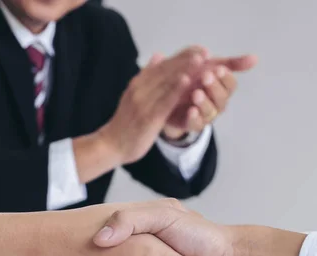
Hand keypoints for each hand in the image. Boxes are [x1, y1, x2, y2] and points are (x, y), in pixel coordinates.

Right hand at [97, 47, 207, 164]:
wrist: (111, 144)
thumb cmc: (126, 122)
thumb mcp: (134, 95)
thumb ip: (147, 76)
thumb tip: (159, 55)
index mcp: (138, 83)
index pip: (162, 65)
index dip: (181, 56)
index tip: (199, 50)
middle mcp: (139, 89)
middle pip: (165, 71)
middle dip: (185, 60)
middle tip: (204, 52)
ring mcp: (142, 102)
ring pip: (165, 83)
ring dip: (183, 70)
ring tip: (199, 61)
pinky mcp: (146, 117)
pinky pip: (163, 101)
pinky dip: (175, 90)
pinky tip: (187, 82)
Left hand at [162, 54, 257, 139]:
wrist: (168, 95)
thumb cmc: (193, 79)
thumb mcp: (208, 65)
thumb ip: (229, 62)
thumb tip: (255, 58)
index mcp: (222, 88)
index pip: (230, 84)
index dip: (225, 77)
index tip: (218, 68)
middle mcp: (217, 103)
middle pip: (222, 98)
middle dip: (214, 87)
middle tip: (205, 76)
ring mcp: (205, 115)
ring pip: (210, 111)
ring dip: (204, 102)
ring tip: (196, 93)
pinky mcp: (192, 124)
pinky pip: (196, 124)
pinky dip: (194, 117)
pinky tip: (191, 110)